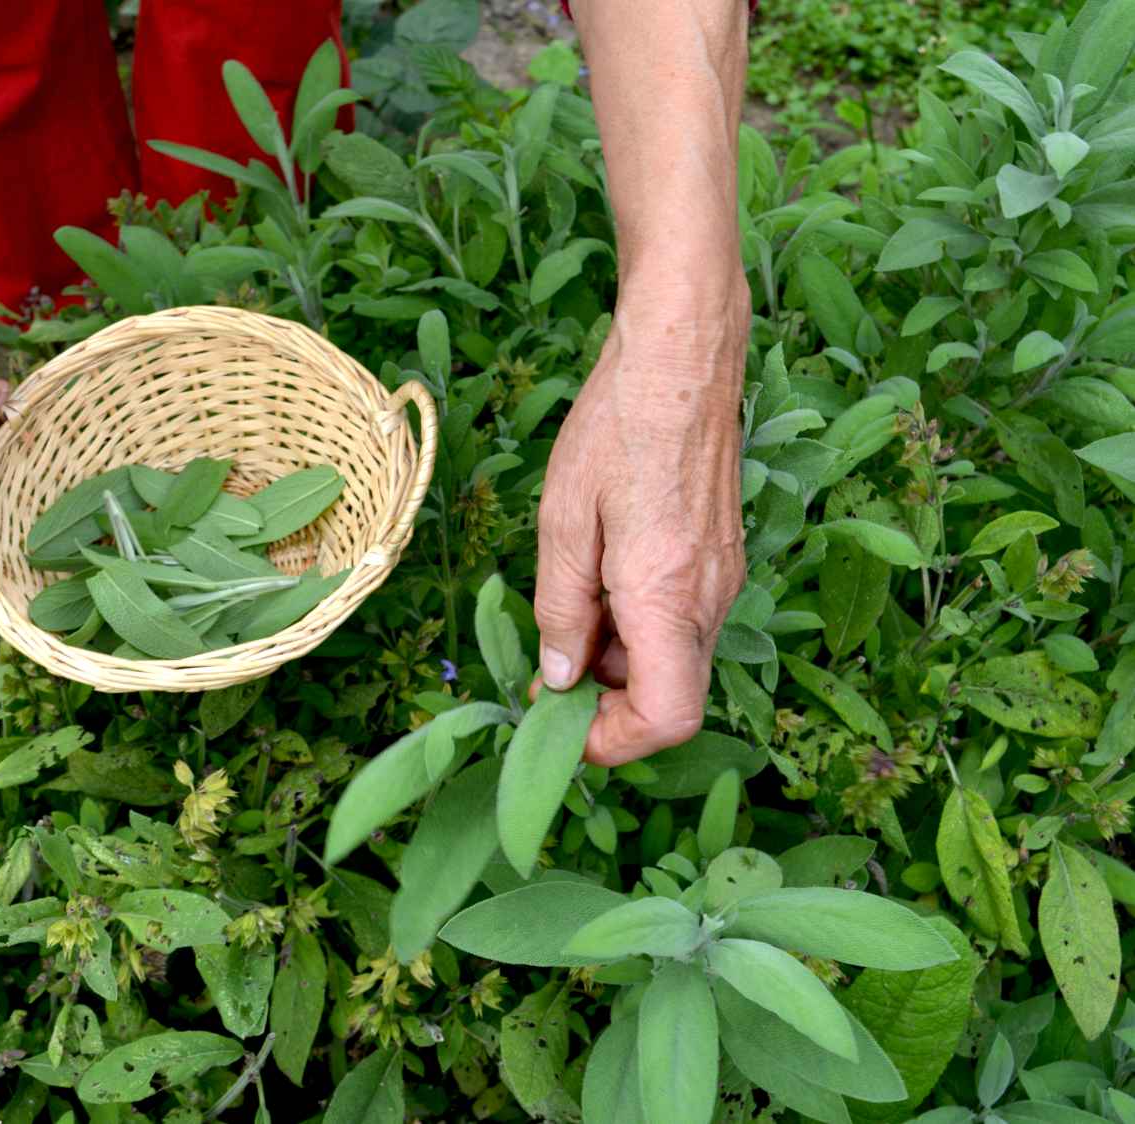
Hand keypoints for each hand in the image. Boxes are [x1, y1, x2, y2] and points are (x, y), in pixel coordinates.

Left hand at [534, 275, 748, 764]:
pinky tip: (600, 584)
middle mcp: (710, 596)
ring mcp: (724, 577)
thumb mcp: (563, 521)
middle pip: (670, 695)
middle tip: (548, 673)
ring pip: (676, 660)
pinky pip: (683, 621)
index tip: (562, 727)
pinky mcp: (723, 556)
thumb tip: (559, 680)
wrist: (683, 356)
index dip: (614, 743)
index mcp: (667, 594)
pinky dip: (640, 628)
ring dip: (620, 662)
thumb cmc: (617, 426)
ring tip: (567, 617)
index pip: (667, 716)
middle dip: (607, 702)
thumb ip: (562, 610)